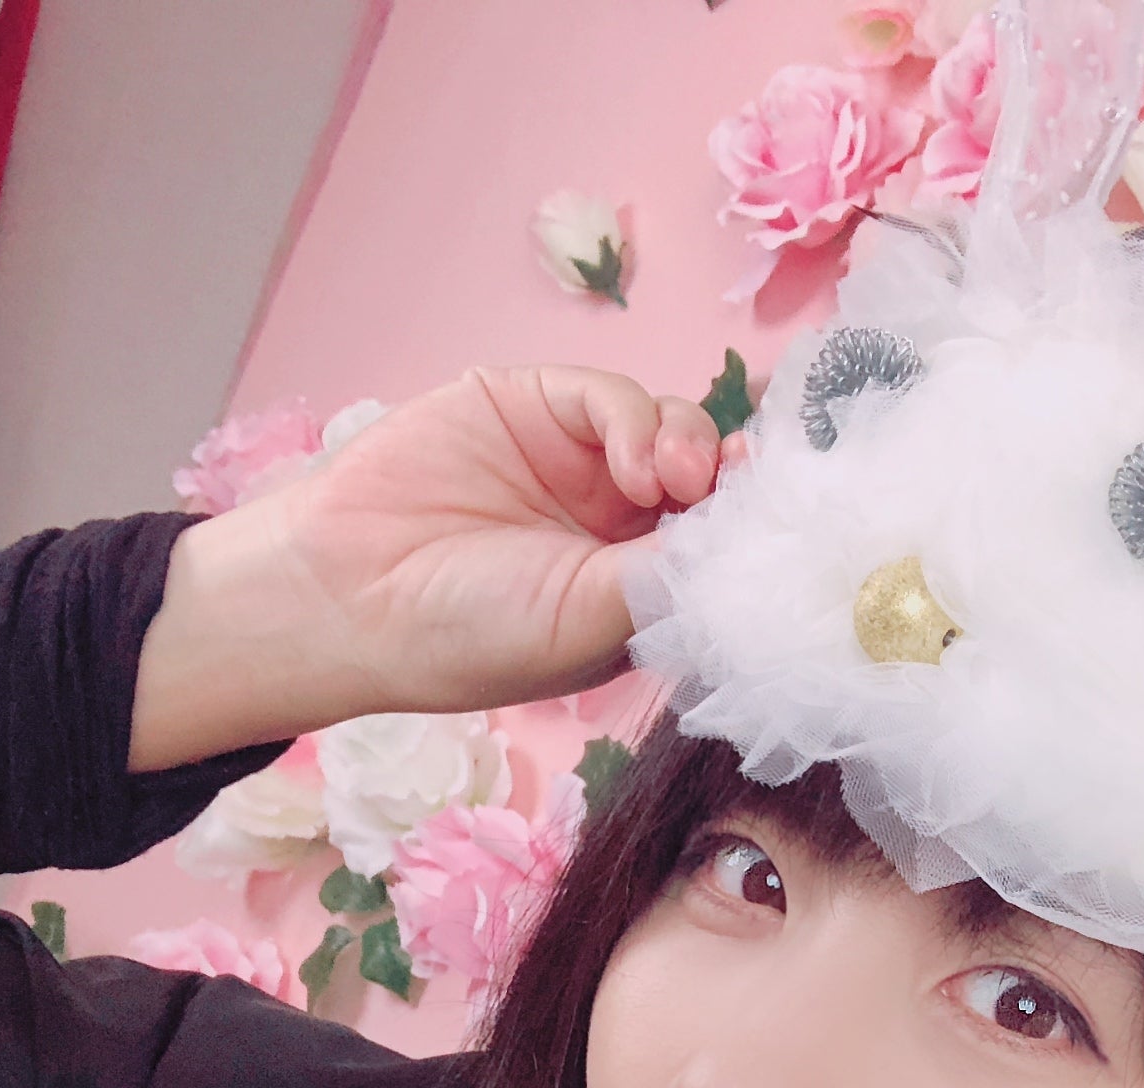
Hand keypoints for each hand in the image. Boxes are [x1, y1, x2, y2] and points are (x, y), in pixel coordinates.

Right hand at [130, 364, 727, 769]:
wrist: (347, 591)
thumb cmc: (466, 634)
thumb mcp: (591, 620)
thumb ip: (674, 574)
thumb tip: (759, 542)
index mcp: (639, 595)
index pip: (724, 550)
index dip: (762, 533)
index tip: (796, 529)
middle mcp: (618, 529)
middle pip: (713, 484)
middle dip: (739, 482)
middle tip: (747, 489)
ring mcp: (579, 465)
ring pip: (674, 432)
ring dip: (692, 448)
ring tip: (675, 477)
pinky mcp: (535, 406)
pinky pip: (613, 397)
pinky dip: (637, 418)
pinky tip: (633, 459)